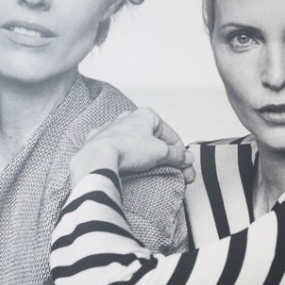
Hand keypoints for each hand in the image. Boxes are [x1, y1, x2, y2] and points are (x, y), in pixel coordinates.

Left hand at [69, 108, 194, 185]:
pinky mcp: (99, 142)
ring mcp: (111, 129)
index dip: (180, 151)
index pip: (170, 134)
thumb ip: (176, 155)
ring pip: (133, 142)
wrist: (98, 157)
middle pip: (152, 138)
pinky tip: (126, 166)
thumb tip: (185, 158)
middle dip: (162, 153)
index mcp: (145, 115)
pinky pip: (115, 149)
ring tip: (147, 169)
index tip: (183, 164)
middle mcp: (127, 118)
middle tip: (168, 167)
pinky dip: (122, 157)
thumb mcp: (160, 152)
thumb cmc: (126, 148)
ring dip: (142, 154)